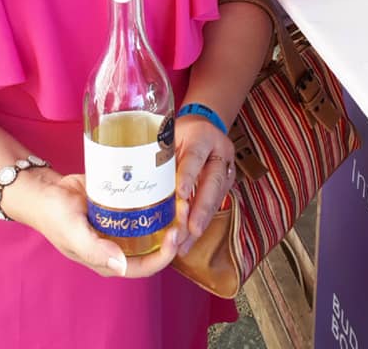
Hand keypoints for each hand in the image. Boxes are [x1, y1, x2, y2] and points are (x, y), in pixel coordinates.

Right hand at [7, 168, 182, 278]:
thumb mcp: (72, 232)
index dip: (165, 255)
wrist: (44, 191)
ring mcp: (121, 226)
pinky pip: (142, 205)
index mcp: (109, 261)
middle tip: (183, 210)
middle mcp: (119, 245)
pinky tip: (165, 185)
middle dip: (172, 232)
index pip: (145, 266)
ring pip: (151, 225)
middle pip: (154, 245)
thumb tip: (120, 265)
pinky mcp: (120, 206)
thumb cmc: (55, 215)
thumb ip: (95, 249)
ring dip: (167, 214)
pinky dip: (155, 198)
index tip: (176, 234)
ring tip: (179, 196)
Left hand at [174, 116, 235, 256]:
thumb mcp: (170, 136)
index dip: (188, 175)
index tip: (181, 194)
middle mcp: (220, 152)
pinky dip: (201, 223)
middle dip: (202, 208)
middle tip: (192, 228)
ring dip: (201, 221)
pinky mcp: (227, 184)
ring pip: (217, 197)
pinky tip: (189, 240)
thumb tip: (140, 183)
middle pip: (213, 181)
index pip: (195, 156)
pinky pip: (215, 205)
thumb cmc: (181, 133)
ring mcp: (227, 169)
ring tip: (186, 242)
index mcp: (203, 136)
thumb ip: (162, 157)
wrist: (204, 126)